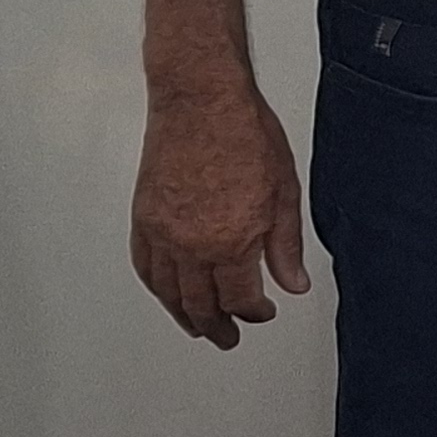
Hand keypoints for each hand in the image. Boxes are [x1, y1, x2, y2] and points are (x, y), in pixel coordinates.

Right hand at [132, 81, 310, 347]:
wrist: (201, 100)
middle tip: (228, 337)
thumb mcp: (284, 192)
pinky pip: (145, 266)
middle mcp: (191, 245)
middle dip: (218, 325)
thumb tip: (292, 283)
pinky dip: (155, 286)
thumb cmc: (244, 134)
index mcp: (231, 242)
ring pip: (168, 292)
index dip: (254, 313)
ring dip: (183, 314)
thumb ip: (286, 246)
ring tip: (197, 326)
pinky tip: (165, 292)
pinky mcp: (143, 217)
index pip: (241, 299)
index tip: (263, 312)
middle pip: (201, 304)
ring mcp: (162, 233)